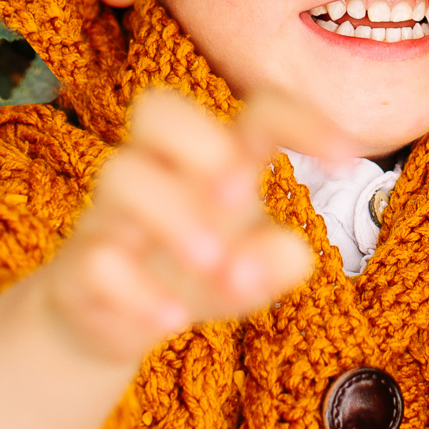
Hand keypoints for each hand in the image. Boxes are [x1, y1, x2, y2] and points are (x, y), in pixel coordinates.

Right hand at [38, 88, 343, 364]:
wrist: (110, 321)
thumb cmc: (196, 271)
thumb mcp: (247, 271)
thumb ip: (274, 263)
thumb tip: (295, 254)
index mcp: (215, 159)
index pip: (256, 111)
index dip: (304, 121)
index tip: (350, 161)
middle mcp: (159, 171)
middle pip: (156, 107)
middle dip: (199, 140)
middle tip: (240, 192)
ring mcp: (111, 213)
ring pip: (120, 173)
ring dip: (174, 216)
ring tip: (216, 264)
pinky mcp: (78, 264)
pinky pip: (94, 258)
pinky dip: (137, 290)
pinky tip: (174, 319)